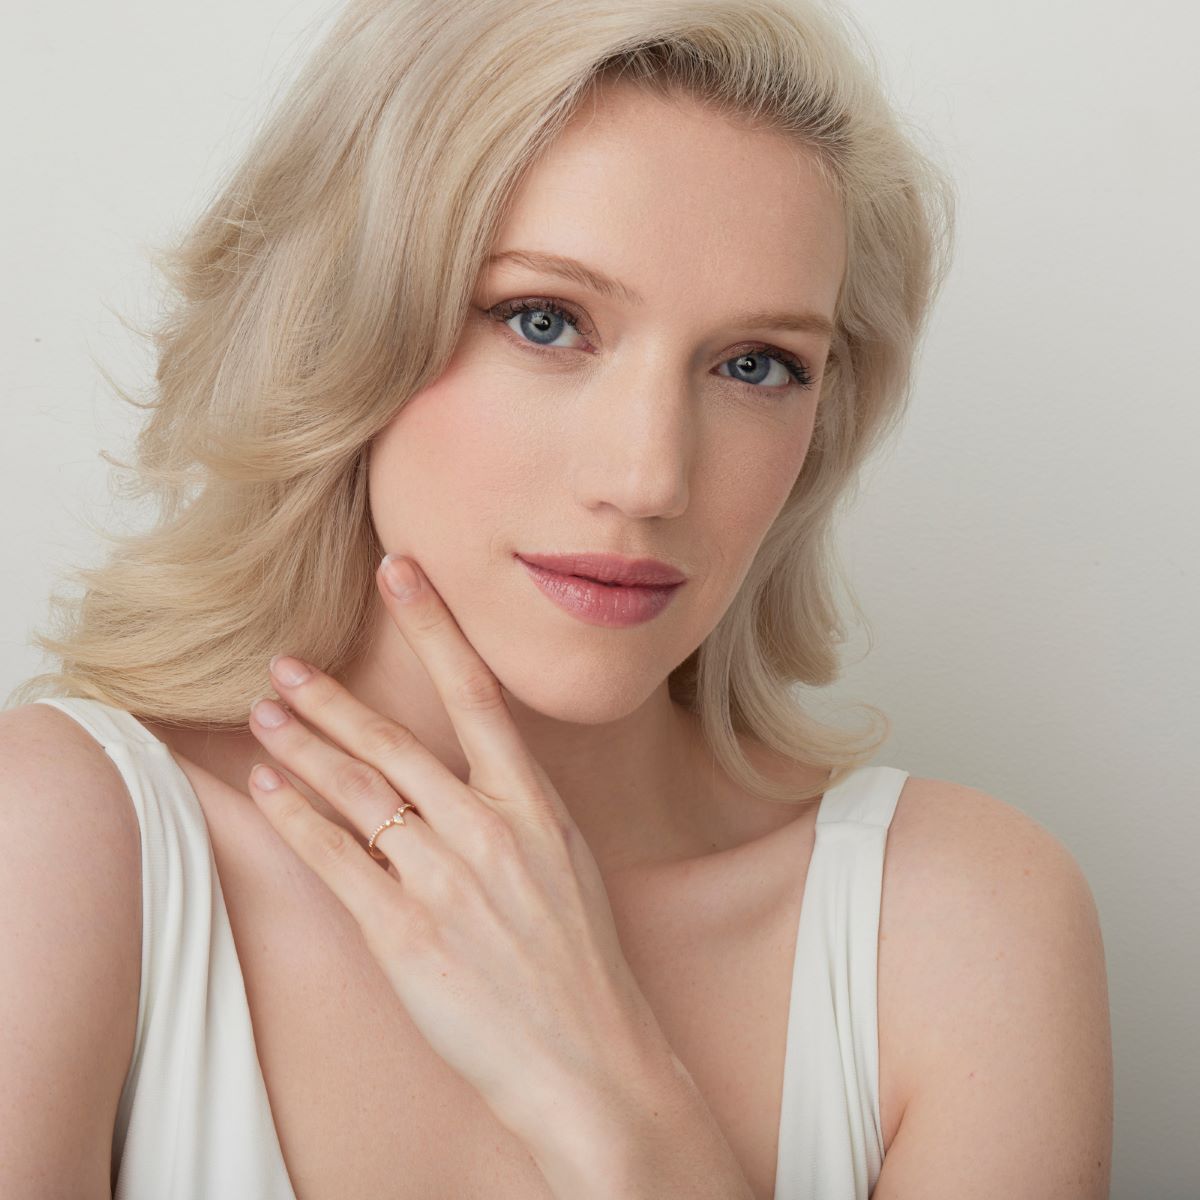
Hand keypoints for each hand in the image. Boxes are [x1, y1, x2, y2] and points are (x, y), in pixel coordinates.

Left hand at [245, 553, 671, 1145]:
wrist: (590, 1054)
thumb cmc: (580, 959)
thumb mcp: (566, 861)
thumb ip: (518, 808)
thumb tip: (472, 769)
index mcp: (533, 805)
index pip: (476, 695)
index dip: (433, 628)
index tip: (401, 573)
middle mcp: (487, 830)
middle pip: (394, 745)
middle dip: (333, 699)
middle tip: (285, 664)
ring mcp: (444, 881)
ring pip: (357, 794)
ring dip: (303, 749)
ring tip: (264, 716)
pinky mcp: (404, 934)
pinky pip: (338, 861)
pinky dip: (298, 819)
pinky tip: (271, 790)